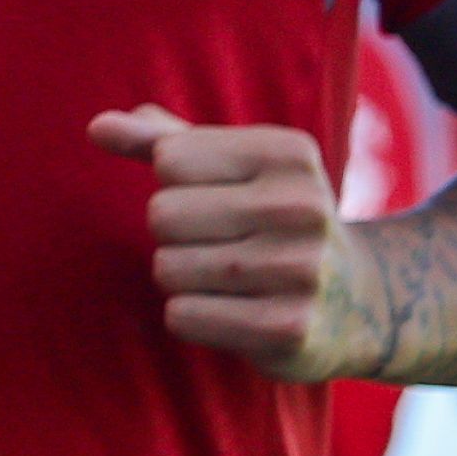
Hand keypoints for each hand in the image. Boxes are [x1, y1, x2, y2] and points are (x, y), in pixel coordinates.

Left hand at [98, 109, 383, 380]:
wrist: (358, 301)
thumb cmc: (271, 221)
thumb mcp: (231, 168)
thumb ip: (161, 141)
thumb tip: (97, 127)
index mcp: (289, 153)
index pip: (170, 159)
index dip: (177, 184)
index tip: (222, 199)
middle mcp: (303, 206)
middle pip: (163, 214)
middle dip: (175, 236)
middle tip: (224, 245)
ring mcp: (301, 270)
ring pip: (167, 269)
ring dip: (182, 279)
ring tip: (232, 280)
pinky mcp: (289, 329)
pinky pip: (182, 316)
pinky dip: (192, 317)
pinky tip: (235, 313)